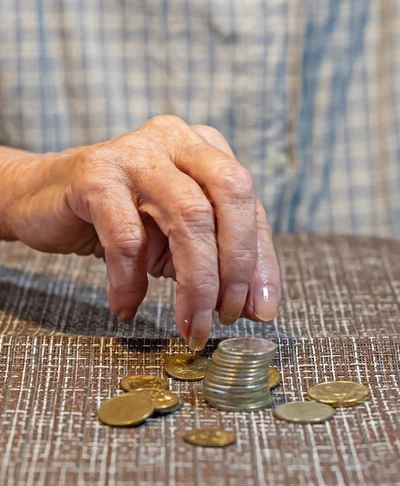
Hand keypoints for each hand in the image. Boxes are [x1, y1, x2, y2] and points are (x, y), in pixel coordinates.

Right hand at [3, 115, 280, 348]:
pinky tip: (126, 306)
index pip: (250, 206)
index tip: (260, 311)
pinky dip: (131, 282)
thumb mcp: (177, 241)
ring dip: (196, 283)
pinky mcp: (95, 173)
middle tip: (227, 315)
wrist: (45, 200)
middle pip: (231, 196)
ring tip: (190, 326)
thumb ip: (218, 263)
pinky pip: (127, 237)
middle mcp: (177, 140)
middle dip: (237, 265)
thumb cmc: (120, 220)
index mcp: (206, 150)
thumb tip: (255, 309)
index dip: (261, 262)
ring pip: (189, 216)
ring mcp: (136, 152)